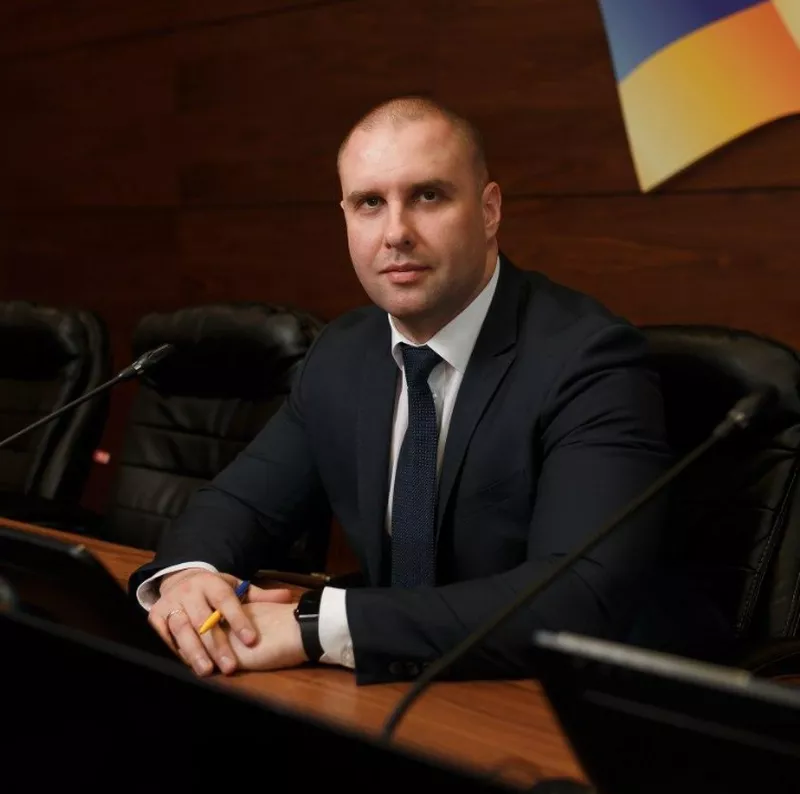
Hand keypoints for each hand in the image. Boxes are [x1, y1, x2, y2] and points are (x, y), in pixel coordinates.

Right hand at [148, 568, 292, 676]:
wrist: (181, 579)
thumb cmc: (215, 590)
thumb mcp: (236, 587)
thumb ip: (260, 596)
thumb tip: (288, 596)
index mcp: (211, 582)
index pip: (226, 601)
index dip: (239, 620)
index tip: (252, 640)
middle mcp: (190, 590)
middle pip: (204, 619)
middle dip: (217, 645)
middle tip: (230, 667)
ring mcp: (171, 602)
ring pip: (182, 629)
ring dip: (194, 651)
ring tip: (207, 671)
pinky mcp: (155, 614)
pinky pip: (163, 634)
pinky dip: (173, 649)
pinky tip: (185, 664)